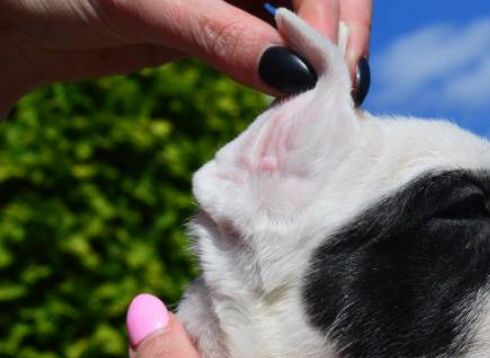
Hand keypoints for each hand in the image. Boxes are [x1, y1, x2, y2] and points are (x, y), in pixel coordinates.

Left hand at [0, 0, 370, 113]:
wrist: (9, 19)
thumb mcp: (139, 4)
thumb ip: (217, 34)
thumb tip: (294, 75)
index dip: (332, 8)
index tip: (327, 63)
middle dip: (338, 35)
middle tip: (343, 92)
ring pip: (304, 18)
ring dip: (320, 58)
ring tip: (328, 103)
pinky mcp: (224, 22)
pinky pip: (276, 44)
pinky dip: (292, 72)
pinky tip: (298, 98)